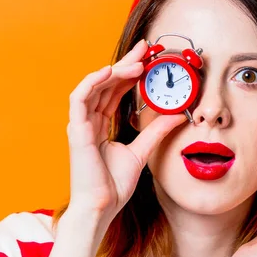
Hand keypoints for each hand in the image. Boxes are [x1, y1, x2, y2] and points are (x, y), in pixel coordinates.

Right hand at [66, 39, 187, 224]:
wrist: (101, 208)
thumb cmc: (113, 185)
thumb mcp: (142, 151)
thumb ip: (157, 131)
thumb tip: (179, 114)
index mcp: (101, 124)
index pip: (116, 90)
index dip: (131, 72)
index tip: (149, 57)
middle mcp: (90, 120)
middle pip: (107, 84)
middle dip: (126, 63)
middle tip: (145, 48)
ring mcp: (81, 124)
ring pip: (94, 86)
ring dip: (114, 71)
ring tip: (136, 62)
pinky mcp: (76, 131)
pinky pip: (79, 99)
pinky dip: (92, 82)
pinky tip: (110, 72)